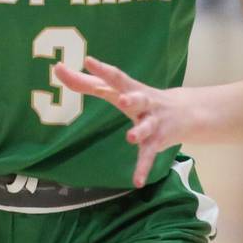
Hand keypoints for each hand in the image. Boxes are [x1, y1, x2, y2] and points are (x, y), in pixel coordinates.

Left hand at [53, 56, 198, 187]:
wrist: (185, 112)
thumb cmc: (139, 97)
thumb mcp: (115, 89)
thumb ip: (86, 82)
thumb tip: (57, 68)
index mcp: (130, 88)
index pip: (116, 76)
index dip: (102, 69)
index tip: (88, 60)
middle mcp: (144, 103)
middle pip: (138, 99)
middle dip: (131, 99)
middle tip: (122, 99)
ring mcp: (153, 122)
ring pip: (147, 127)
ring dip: (140, 132)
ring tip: (130, 138)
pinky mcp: (158, 141)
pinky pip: (149, 155)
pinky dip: (143, 168)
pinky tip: (137, 182)